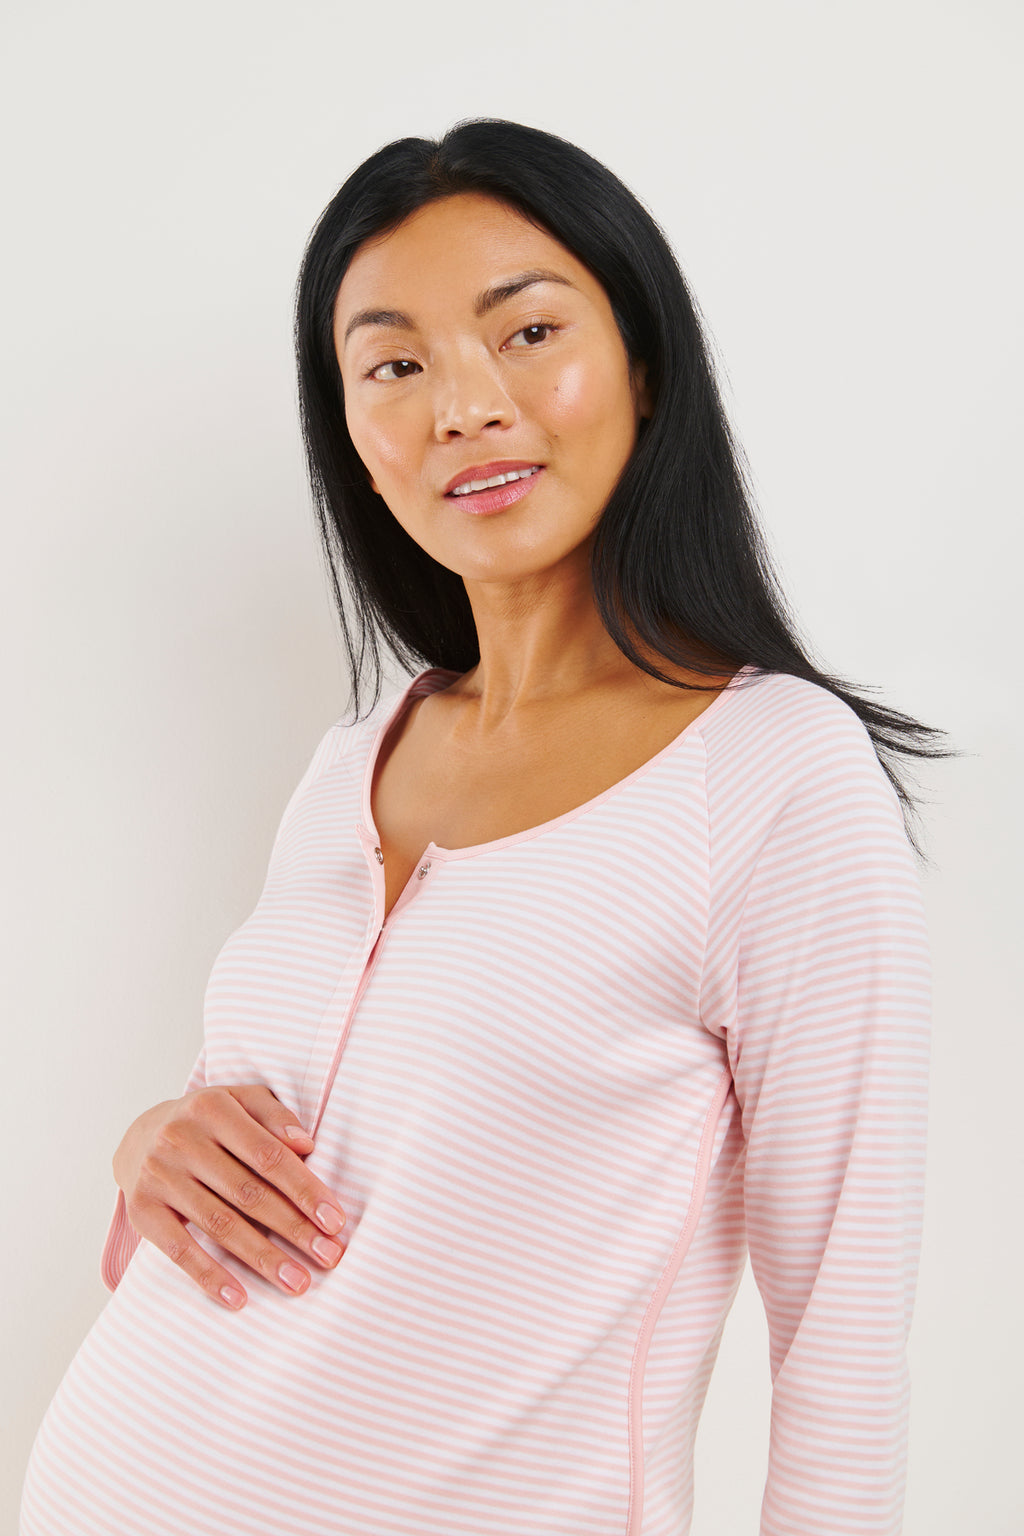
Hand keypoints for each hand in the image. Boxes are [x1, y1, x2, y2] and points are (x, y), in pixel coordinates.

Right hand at [112, 1085, 345, 1310]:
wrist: (139, 1136)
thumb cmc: (209, 1122)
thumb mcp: (240, 1101)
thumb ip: (274, 1116)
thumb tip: (305, 1145)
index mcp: (212, 1109)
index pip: (268, 1155)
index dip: (304, 1189)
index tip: (335, 1221)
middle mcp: (180, 1140)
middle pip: (247, 1193)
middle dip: (293, 1228)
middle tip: (328, 1256)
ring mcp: (158, 1177)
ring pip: (219, 1225)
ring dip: (262, 1258)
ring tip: (297, 1282)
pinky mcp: (142, 1211)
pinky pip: (179, 1250)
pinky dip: (210, 1276)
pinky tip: (239, 1298)